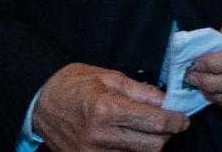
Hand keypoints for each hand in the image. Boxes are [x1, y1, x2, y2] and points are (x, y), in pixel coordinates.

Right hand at [33, 63, 188, 151]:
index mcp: (107, 109)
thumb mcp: (108, 76)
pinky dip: (132, 151)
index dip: (176, 121)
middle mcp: (100, 135)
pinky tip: (130, 139)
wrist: (39, 103)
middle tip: (169, 123)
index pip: (156, 122)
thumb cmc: (74, 85)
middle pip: (153, 146)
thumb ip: (140, 90)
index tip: (183, 119)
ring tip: (147, 129)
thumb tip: (167, 100)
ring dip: (150, 144)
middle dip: (167, 134)